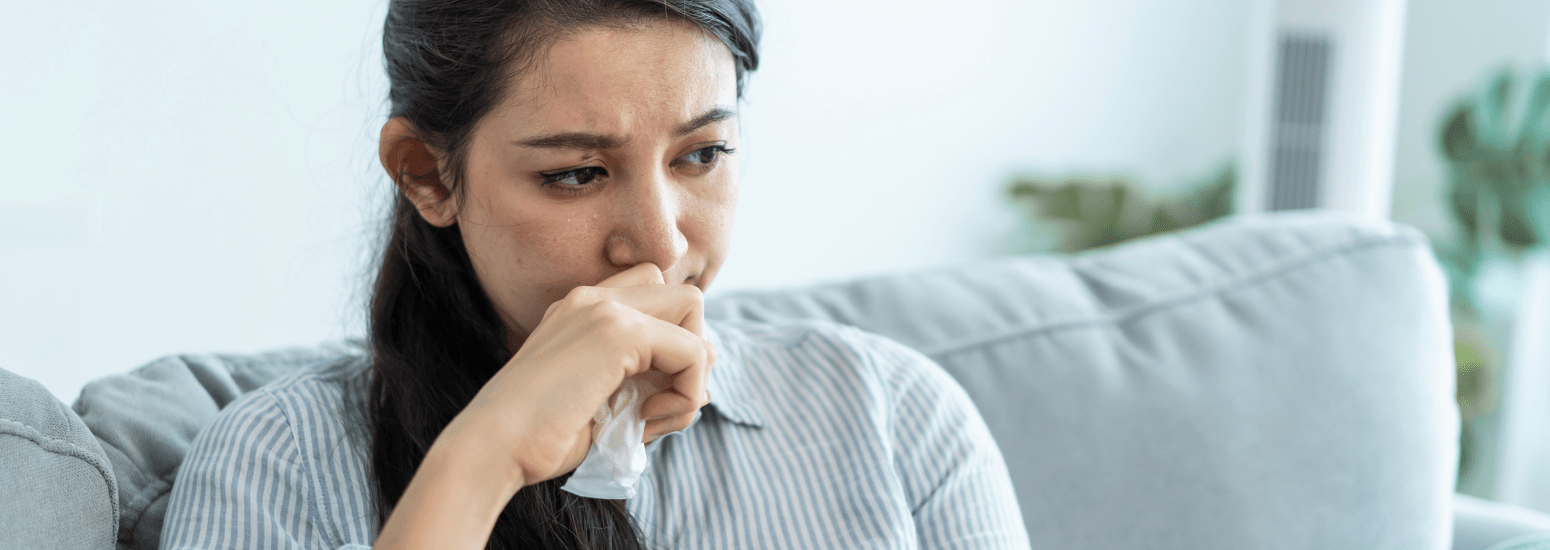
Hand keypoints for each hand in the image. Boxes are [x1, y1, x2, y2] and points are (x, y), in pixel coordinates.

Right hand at [444, 263, 714, 487]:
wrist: (492, 448)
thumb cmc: (538, 440)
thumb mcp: (602, 407)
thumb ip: (648, 390)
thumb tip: (704, 390)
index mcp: (582, 311)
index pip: (656, 297)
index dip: (671, 344)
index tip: (648, 396)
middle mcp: (593, 298)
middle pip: (684, 296)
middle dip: (691, 351)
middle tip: (661, 400)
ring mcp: (605, 309)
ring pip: (695, 310)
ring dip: (692, 371)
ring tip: (652, 414)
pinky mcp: (619, 332)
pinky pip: (695, 352)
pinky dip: (687, 392)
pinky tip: (646, 419)